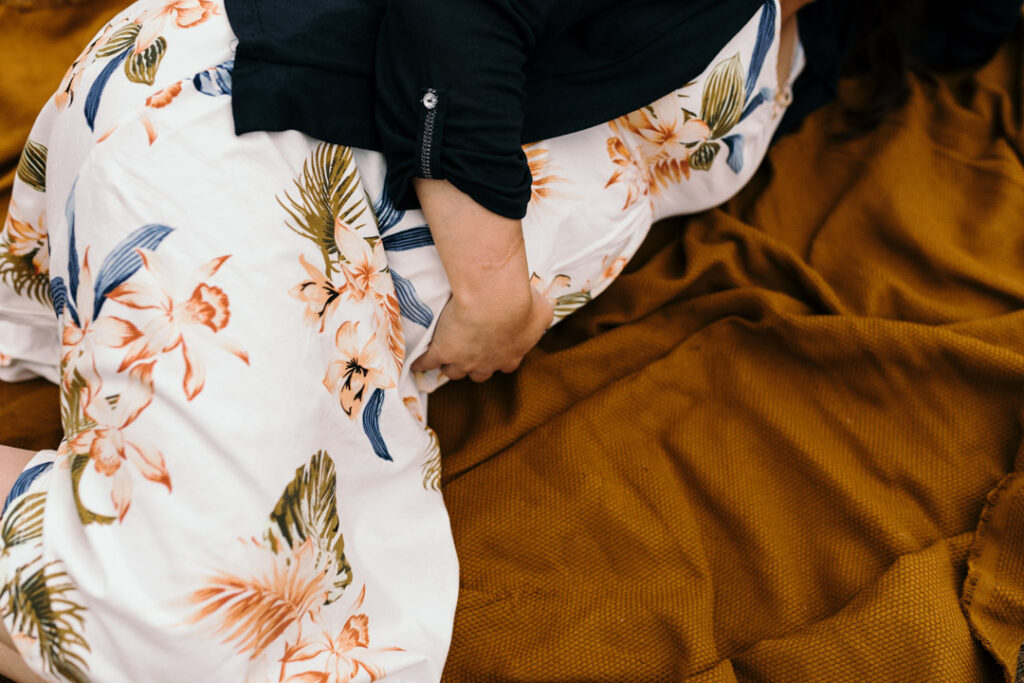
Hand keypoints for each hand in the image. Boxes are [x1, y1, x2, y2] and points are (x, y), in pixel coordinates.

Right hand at [411, 285, 552, 381]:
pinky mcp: (442, 352)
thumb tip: (547, 310)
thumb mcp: (543, 309)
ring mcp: (463, 361)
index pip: (505, 365)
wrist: (495, 299)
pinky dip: (421, 362)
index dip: (499, 358)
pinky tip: (416, 360)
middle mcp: (488, 364)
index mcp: (511, 355)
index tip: (495, 349)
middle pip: (478, 374)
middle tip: (468, 354)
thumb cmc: (522, 302)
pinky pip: (426, 363)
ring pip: (453, 372)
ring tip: (442, 358)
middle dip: (474, 365)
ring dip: (450, 365)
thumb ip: (544, 314)